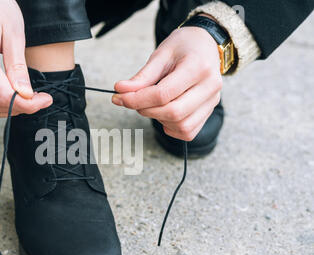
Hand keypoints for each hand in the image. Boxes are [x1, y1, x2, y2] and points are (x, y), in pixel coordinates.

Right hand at [0, 0, 51, 117]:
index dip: (27, 104)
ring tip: (28, 99)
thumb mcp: (14, 33)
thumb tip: (26, 95)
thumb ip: (18, 67)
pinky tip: (13, 97)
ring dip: (8, 110)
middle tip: (41, 99)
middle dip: (21, 108)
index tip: (46, 100)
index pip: (2, 94)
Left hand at [113, 25, 222, 140]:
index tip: (119, 97)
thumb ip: (142, 76)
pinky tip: (164, 112)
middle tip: (133, 101)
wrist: (206, 45)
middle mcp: (210, 86)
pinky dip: (171, 127)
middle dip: (146, 110)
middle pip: (174, 112)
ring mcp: (213, 101)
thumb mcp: (161, 54)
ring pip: (182, 126)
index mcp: (198, 67)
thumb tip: (121, 91)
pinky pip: (188, 132)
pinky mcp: (209, 111)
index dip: (137, 100)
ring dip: (159, 119)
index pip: (163, 94)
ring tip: (152, 104)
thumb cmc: (183, 47)